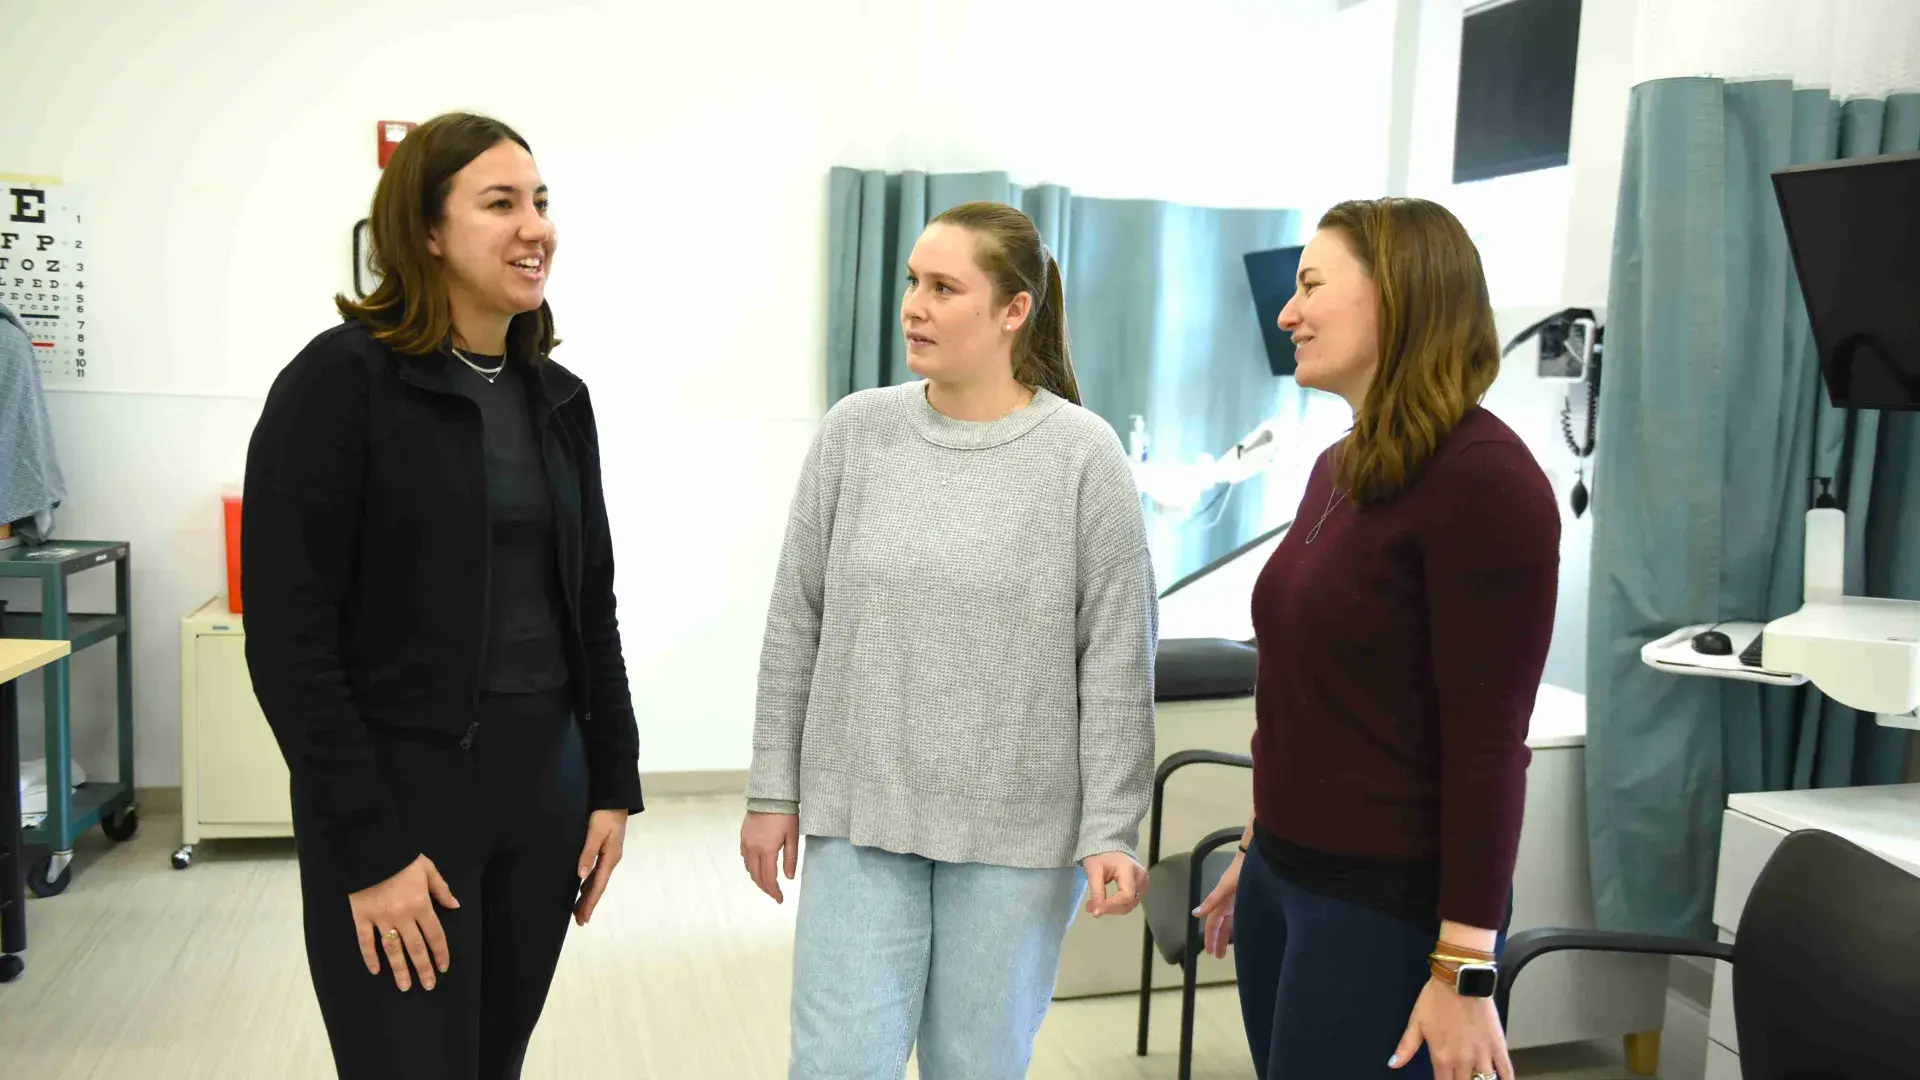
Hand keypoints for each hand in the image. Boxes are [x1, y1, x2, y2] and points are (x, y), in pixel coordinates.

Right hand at [349, 854, 458, 991]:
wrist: (370, 850)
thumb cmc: (401, 859)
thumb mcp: (428, 869)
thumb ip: (441, 889)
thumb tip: (455, 906)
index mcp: (420, 904)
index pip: (434, 935)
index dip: (440, 953)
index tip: (443, 967)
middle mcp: (402, 916)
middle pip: (415, 948)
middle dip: (423, 968)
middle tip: (428, 986)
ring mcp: (380, 919)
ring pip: (392, 950)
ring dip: (399, 970)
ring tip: (405, 987)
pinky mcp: (361, 918)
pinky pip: (365, 941)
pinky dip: (369, 956)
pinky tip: (375, 970)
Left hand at [574, 809, 628, 925]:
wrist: (616, 798)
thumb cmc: (605, 814)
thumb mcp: (595, 832)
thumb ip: (588, 853)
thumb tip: (580, 876)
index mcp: (610, 858)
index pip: (598, 886)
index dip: (590, 903)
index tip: (583, 919)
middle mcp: (611, 859)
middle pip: (598, 886)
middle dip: (589, 903)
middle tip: (579, 921)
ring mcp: (609, 855)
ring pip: (597, 880)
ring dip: (588, 894)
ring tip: (579, 909)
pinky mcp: (606, 849)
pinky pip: (597, 871)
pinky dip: (589, 882)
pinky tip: (582, 886)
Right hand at [740, 811, 798, 902]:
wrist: (770, 795)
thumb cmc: (785, 814)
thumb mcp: (792, 836)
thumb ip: (790, 858)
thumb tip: (789, 878)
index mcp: (767, 850)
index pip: (769, 878)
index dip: (774, 891)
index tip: (780, 899)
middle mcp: (753, 849)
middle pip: (756, 876)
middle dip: (765, 888)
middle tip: (775, 894)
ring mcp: (746, 842)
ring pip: (748, 868)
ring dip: (757, 878)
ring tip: (767, 882)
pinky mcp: (743, 836)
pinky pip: (745, 857)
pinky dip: (751, 866)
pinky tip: (758, 866)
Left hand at [1081, 851, 1147, 916]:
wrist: (1110, 846)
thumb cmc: (1101, 856)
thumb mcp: (1093, 871)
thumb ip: (1096, 892)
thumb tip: (1097, 912)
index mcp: (1128, 869)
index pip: (1126, 895)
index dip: (1111, 906)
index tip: (1096, 912)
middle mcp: (1140, 876)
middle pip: (1129, 902)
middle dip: (1110, 908)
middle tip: (1092, 907)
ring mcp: (1143, 881)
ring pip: (1131, 904)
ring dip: (1113, 908)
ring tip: (1096, 904)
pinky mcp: (1142, 885)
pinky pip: (1131, 900)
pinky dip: (1118, 904)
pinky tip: (1106, 902)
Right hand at [1191, 850, 1242, 957]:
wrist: (1254, 858)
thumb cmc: (1238, 872)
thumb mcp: (1224, 888)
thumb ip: (1211, 901)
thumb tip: (1195, 914)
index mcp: (1220, 902)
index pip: (1212, 924)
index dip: (1210, 937)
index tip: (1210, 952)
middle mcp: (1227, 904)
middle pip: (1220, 926)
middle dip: (1217, 940)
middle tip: (1217, 956)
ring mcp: (1236, 903)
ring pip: (1228, 923)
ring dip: (1225, 936)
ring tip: (1225, 950)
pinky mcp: (1246, 901)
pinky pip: (1237, 918)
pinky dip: (1234, 928)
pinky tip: (1238, 934)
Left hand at [1391, 976, 1513, 1079]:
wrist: (1460, 980)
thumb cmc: (1435, 1000)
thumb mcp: (1416, 1022)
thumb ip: (1406, 1047)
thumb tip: (1393, 1065)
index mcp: (1442, 1058)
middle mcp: (1463, 1061)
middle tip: (1460, 1078)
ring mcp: (1483, 1054)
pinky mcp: (1499, 1045)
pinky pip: (1506, 1070)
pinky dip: (1506, 1079)